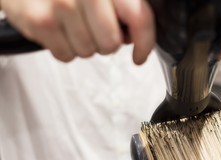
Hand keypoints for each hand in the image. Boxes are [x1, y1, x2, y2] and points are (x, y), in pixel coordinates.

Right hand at [1, 0, 154, 62]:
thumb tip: (133, 36)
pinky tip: (58, 28)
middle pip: (111, 43)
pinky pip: (65, 55)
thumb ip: (123, 6)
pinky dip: (64, 47)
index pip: (138, 17)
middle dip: (106, 43)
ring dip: (83, 44)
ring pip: (88, 52)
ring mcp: (61, 4)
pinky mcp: (39, 19)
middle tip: (95, 29)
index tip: (139, 56)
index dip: (144, 43)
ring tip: (72, 24)